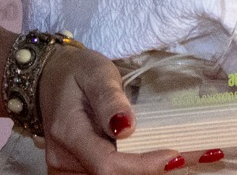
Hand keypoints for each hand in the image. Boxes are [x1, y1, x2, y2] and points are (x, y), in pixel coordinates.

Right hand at [26, 46, 182, 174]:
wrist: (48, 80)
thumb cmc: (76, 72)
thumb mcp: (96, 72)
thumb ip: (110, 99)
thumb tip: (127, 127)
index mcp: (68, 133)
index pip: (107, 164)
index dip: (142, 166)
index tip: (174, 155)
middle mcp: (63, 160)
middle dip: (150, 171)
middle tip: (187, 156)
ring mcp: (65, 171)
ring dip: (144, 172)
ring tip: (175, 157)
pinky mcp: (73, 174)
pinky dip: (131, 171)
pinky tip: (154, 161)